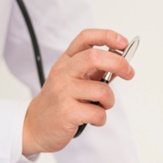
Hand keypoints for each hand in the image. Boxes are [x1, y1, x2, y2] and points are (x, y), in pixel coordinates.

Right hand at [22, 29, 134, 155]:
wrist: (34, 126)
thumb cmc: (58, 102)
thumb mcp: (72, 80)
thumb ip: (94, 70)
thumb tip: (121, 63)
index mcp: (66, 61)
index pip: (85, 38)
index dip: (107, 36)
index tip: (123, 43)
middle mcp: (63, 73)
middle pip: (94, 57)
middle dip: (118, 63)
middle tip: (129, 73)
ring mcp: (63, 92)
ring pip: (102, 90)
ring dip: (109, 101)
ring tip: (101, 106)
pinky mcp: (67, 112)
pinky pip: (98, 113)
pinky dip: (101, 118)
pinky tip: (92, 119)